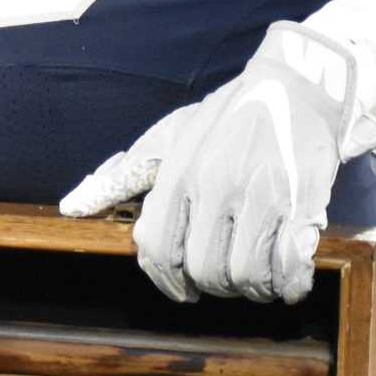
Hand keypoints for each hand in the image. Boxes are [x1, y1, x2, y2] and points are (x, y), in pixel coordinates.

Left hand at [60, 21, 369, 303]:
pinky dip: (289, 285)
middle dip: (216, 286)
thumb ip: (123, 175)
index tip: (184, 289)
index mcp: (177, 172)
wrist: (297, 85)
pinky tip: (288, 279)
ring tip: (261, 279)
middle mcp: (213, 186)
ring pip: (246, 275)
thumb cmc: (228, 116)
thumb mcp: (169, 136)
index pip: (155, 247)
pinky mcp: (302, 201)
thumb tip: (73, 206)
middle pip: (204, 269)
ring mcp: (259, 195)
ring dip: (254, 289)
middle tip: (228, 279)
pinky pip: (290, 266)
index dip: (168, 280)